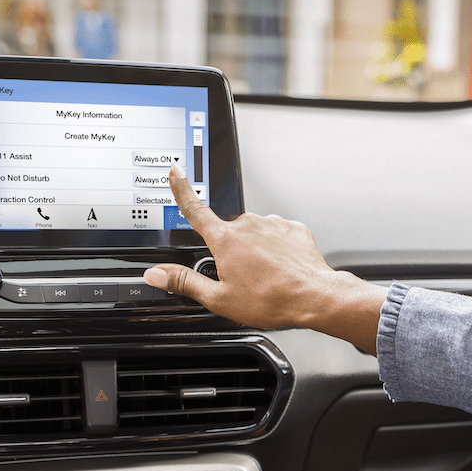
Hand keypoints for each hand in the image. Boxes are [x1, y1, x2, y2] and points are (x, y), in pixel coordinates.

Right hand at [143, 164, 386, 352]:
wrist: (315, 296)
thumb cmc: (271, 299)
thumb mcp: (219, 298)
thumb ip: (184, 282)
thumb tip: (156, 274)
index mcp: (226, 239)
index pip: (195, 210)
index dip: (182, 189)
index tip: (176, 171)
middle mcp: (248, 224)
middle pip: (228, 234)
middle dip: (231, 253)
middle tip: (243, 280)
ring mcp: (273, 224)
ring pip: (255, 235)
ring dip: (256, 252)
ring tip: (267, 278)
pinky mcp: (293, 228)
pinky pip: (278, 236)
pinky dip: (277, 250)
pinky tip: (282, 269)